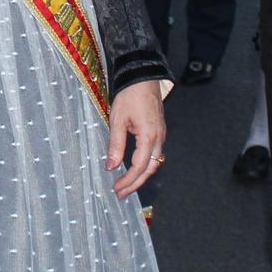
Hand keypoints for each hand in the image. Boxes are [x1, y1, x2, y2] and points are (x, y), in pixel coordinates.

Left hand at [106, 79, 167, 197]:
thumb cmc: (130, 95)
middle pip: (150, 169)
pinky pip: (155, 154)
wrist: (142, 78)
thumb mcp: (117, 120)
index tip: (116, 189)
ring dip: (141, 176)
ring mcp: (161, 135)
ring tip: (127, 185)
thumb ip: (115, 144)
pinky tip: (135, 168)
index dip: (128, 180)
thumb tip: (111, 166)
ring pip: (155, 163)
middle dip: (136, 184)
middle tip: (121, 194)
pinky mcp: (159, 131)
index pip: (139, 166)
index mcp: (149, 136)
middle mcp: (159, 138)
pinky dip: (146, 165)